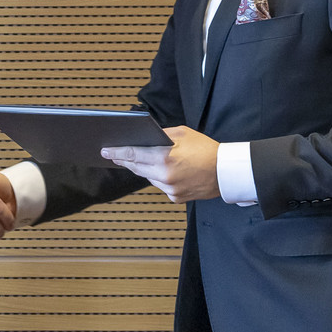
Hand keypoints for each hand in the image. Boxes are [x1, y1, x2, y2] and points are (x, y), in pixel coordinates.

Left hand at [101, 125, 220, 201]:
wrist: (226, 172)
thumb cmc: (206, 149)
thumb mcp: (182, 133)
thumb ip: (161, 135)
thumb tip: (144, 137)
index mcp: (165, 158)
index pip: (133, 154)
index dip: (117, 152)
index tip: (105, 151)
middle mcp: (165, 176)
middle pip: (136, 168)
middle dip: (125, 160)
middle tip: (114, 154)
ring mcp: (170, 190)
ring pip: (148, 177)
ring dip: (142, 169)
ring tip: (135, 160)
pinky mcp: (175, 198)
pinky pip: (160, 186)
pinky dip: (158, 177)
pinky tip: (162, 170)